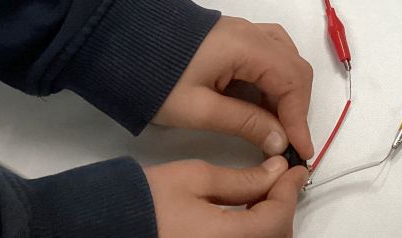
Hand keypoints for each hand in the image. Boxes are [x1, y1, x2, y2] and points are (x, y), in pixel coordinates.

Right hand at [145, 157, 307, 237]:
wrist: (107, 225)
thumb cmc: (143, 203)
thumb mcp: (196, 177)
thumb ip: (243, 178)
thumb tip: (275, 171)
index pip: (277, 218)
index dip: (290, 190)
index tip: (295, 170)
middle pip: (276, 237)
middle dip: (282, 207)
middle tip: (279, 179)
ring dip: (270, 222)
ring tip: (261, 194)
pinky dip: (253, 232)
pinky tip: (245, 215)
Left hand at [153, 16, 313, 158]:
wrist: (120, 43)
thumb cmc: (156, 80)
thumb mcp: (198, 110)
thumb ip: (244, 123)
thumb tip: (280, 141)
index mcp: (246, 47)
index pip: (292, 81)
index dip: (300, 119)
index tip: (301, 151)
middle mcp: (252, 32)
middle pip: (295, 67)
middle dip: (297, 106)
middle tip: (289, 141)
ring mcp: (244, 30)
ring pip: (286, 57)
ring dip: (288, 91)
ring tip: (278, 123)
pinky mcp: (234, 36)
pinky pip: (271, 52)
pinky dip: (276, 78)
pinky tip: (264, 100)